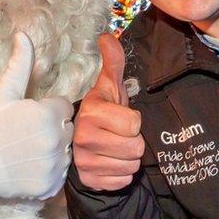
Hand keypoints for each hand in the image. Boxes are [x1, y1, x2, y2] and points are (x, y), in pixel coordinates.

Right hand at [0, 32, 73, 199]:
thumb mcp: (2, 91)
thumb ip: (20, 63)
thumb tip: (23, 35)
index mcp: (50, 113)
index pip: (64, 106)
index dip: (47, 110)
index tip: (28, 117)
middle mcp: (57, 139)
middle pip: (67, 129)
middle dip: (53, 129)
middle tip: (25, 135)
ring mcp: (55, 165)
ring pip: (65, 152)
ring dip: (52, 151)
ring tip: (25, 152)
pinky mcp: (51, 186)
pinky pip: (58, 175)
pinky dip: (47, 172)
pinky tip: (27, 168)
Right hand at [72, 33, 144, 190]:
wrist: (86, 142)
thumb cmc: (105, 112)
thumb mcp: (110, 86)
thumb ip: (113, 62)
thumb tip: (107, 36)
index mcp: (91, 112)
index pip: (133, 125)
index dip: (133, 122)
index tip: (121, 118)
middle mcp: (84, 138)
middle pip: (135, 148)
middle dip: (133, 142)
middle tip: (121, 135)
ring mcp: (85, 162)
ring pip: (130, 166)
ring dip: (129, 159)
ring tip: (117, 148)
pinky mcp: (90, 181)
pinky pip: (123, 181)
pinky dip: (122, 174)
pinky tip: (112, 163)